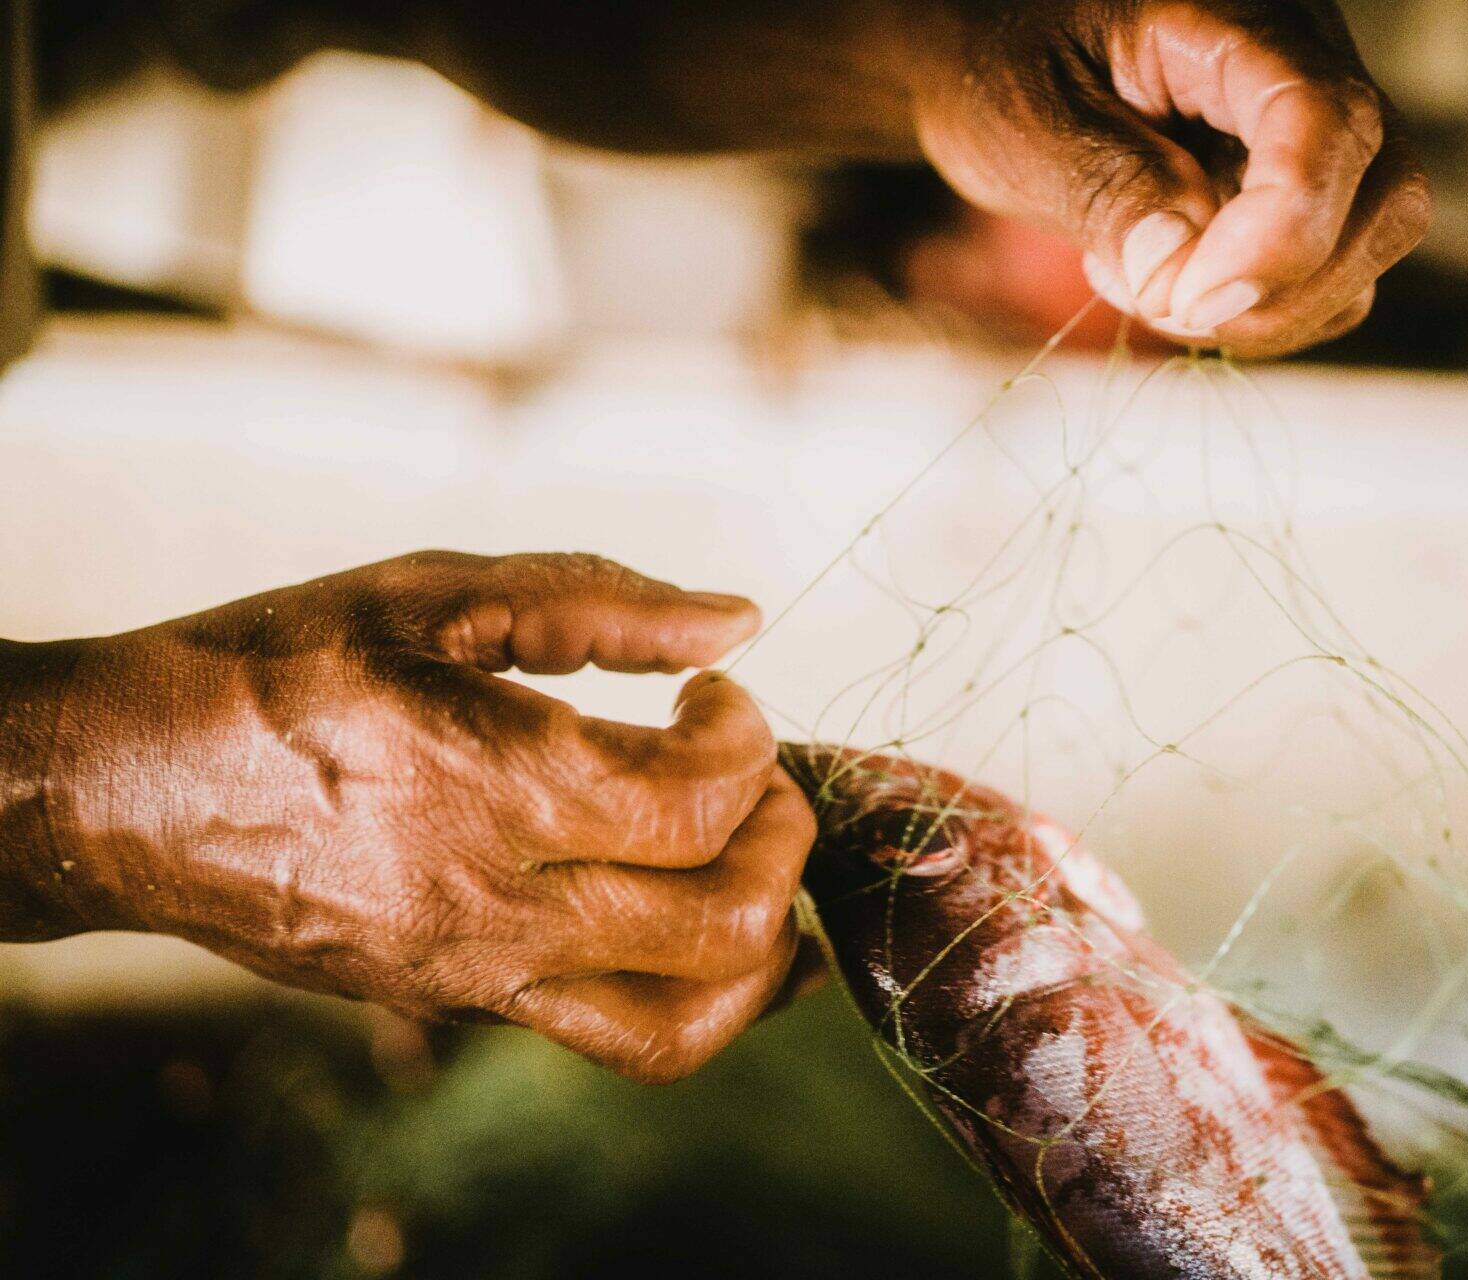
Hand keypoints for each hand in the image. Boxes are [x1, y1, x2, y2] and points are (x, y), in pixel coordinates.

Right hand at [0, 551, 815, 1081]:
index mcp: (486, 786)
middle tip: (758, 768)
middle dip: (783, 835)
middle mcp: (492, 906)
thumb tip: (741, 618)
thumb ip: (597, 602)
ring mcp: (478, 976)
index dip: (749, 737)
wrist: (122, 794)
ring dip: (764, 942)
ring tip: (757, 856)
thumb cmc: (270, 671)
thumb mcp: (424, 594)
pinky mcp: (463, 1008)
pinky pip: (622, 1039)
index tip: (718, 691)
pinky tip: (710, 914)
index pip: (697, 804)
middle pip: (721, 923)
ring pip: (687, 1022)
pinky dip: (704, 991)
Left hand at [364, 0, 1419, 357]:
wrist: (957, 22)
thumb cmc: (972, 37)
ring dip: (1291, 301)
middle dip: (1301, 279)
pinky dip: (1270, 296)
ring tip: (1169, 307)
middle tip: (1180, 319)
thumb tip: (1186, 290)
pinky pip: (1322, 251)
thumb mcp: (1018, 115)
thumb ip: (1112, 194)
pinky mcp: (1276, 166)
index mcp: (1238, 11)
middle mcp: (1294, 52)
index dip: (1282, 232)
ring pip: (1371, 229)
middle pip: (1385, 187)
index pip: (1326, 128)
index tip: (1191, 304)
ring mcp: (1296, 112)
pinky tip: (1183, 295)